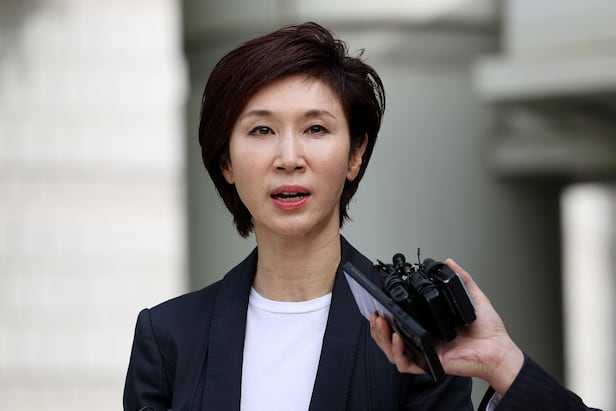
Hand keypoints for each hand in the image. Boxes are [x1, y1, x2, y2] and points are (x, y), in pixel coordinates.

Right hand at [369, 258, 524, 394]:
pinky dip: (399, 353)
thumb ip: (462, 279)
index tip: (377, 304)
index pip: (400, 323)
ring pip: (392, 352)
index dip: (385, 316)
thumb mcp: (473, 299)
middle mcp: (424, 341)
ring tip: (381, 323)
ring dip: (382, 338)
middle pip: (390, 338)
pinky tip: (399, 339)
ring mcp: (425, 353)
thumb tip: (450, 262)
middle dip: (377, 327)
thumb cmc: (488, 332)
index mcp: (428, 327)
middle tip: (374, 314)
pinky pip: (406, 364)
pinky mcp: (430, 364)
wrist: (499, 350)